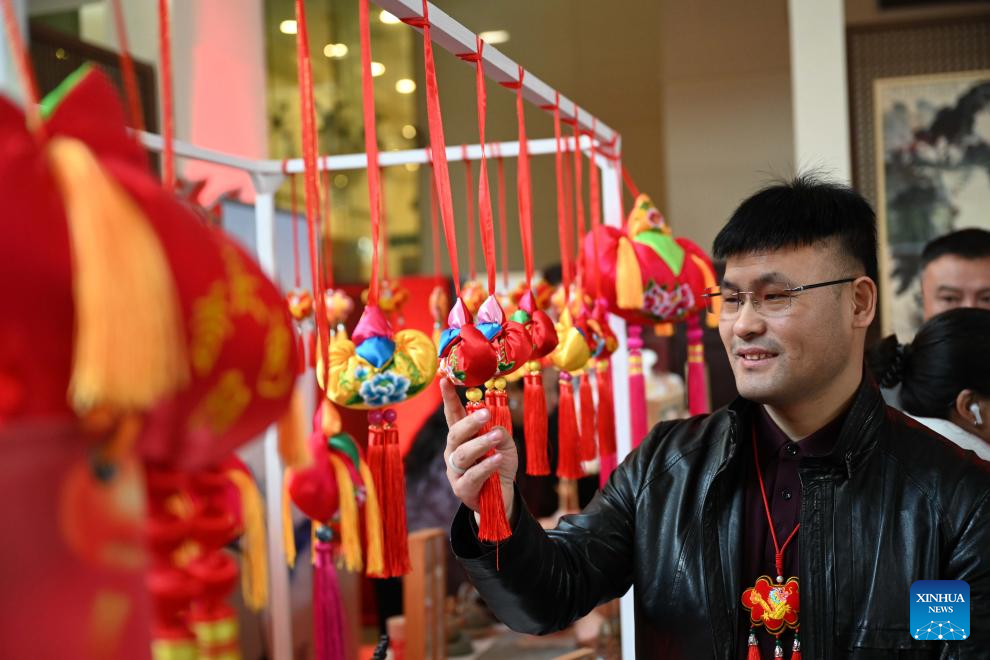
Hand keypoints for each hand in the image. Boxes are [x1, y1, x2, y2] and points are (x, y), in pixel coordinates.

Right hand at [440, 379, 516, 518]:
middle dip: (470, 422)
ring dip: (480, 443)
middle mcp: (454, 451)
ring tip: (496, 437)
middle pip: (455, 433)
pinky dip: (485, 466)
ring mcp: (455, 471)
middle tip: (486, 413)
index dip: (449, 398)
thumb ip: (499, 431)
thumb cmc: (499, 466)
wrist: (502, 498)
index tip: (445, 380)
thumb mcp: (504, 444)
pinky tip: (497, 459)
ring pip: (462, 454)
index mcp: (462, 437)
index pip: (453, 414)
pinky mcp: (462, 489)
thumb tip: (493, 426)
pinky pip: (471, 475)